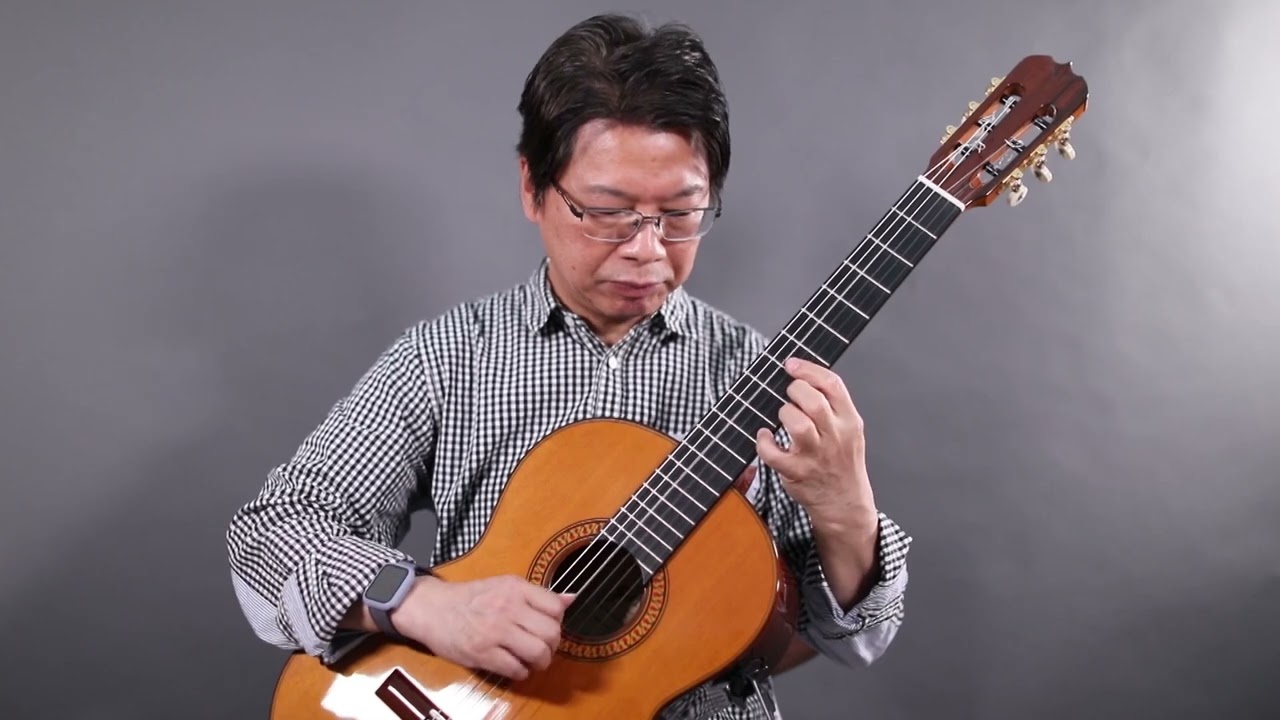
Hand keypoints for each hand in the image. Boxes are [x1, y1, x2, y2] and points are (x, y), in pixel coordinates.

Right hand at [393, 574, 575, 680]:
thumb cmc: (470, 598)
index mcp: (515, 588)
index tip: (548, 627)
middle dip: (552, 646)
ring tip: (533, 661)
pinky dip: (521, 673)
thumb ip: (537, 595)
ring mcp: (495, 631)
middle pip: (551, 632)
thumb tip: (571, 599)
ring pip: (538, 652)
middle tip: (543, 648)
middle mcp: (508, 607)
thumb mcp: (504, 586)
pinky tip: (515, 668)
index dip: (558, 622)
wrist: (432, 608)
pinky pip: (515, 669)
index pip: (556, 607)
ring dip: (541, 662)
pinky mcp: (482, 653)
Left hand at [755, 357, 876, 527]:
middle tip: (790, 396)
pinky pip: (773, 453)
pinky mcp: (797, 473)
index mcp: (849, 421)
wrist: (845, 504)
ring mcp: (816, 456)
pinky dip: (763, 442)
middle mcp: (835, 437)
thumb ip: (832, 405)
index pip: (833, 385)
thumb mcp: (849, 430)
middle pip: (813, 401)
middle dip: (794, 390)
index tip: (791, 364)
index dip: (808, 369)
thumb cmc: (841, 462)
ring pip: (796, 424)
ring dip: (784, 414)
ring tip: (782, 417)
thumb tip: (802, 376)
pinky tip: (765, 438)